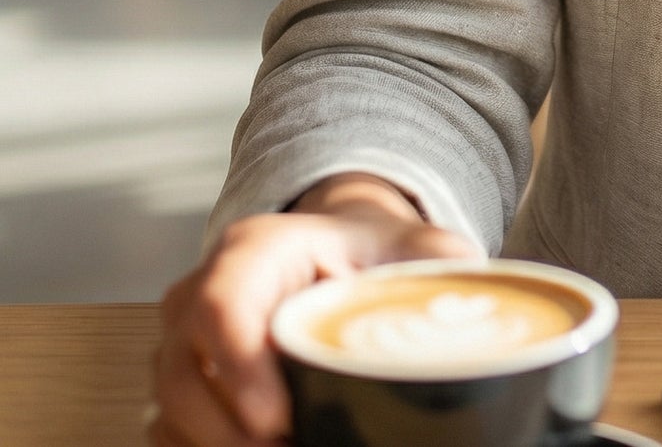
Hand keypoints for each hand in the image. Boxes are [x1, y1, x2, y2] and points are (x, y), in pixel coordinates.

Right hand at [149, 176, 473, 444]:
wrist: (341, 253)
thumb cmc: (376, 252)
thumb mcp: (417, 248)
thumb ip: (445, 268)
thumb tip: (477, 308)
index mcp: (257, 248)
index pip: (222, 304)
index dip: (240, 367)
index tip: (278, 422)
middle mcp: (201, 290)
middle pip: (180, 373)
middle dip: (229, 432)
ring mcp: (181, 341)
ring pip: (170, 413)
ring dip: (219, 446)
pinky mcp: (181, 385)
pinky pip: (171, 434)